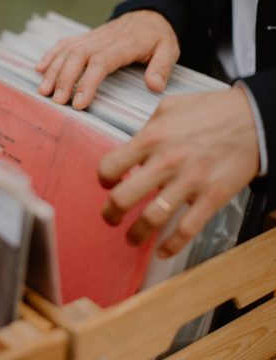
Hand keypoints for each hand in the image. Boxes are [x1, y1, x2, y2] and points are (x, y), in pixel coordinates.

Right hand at [36, 10, 179, 108]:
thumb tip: (154, 85)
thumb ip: (162, 67)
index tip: (79, 103)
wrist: (149, 13)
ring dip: (54, 70)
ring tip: (44, 91)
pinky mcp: (86, 36)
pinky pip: (65, 43)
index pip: (101, 62)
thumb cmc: (158, 36)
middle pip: (78, 56)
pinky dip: (51, 55)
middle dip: (64, 79)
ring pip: (68, 50)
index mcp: (125, 44)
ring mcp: (93, 36)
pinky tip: (40, 69)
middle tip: (57, 101)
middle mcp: (104, 38)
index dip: (88, 82)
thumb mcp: (169, 49)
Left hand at [99, 87, 259, 257]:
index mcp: (152, 138)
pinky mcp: (211, 198)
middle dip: (110, 214)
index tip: (108, 184)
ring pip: (151, 220)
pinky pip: (186, 230)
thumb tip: (134, 145)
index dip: (104, 179)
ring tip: (132, 237)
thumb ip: (148, 127)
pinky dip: (171, 246)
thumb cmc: (213, 111)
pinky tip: (163, 251)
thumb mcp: (170, 107)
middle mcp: (166, 162)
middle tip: (110, 218)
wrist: (255, 119)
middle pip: (123, 198)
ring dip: (136, 234)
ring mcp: (189, 182)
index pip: (110, 166)